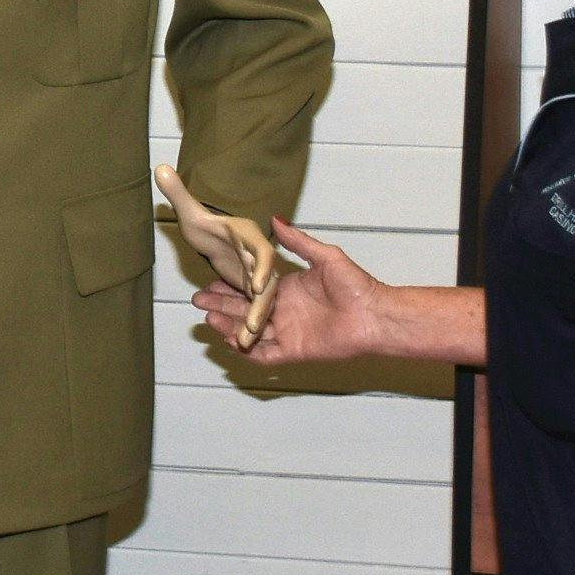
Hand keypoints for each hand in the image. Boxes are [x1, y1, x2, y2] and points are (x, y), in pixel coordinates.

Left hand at [154, 165, 277, 342]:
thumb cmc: (203, 223)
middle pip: (266, 281)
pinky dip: (244, 324)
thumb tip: (158, 168)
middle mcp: (258, 257)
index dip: (263, 266)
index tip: (258, 284)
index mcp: (249, 236)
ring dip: (253, 320)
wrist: (210, 237)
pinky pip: (250, 308)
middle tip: (255, 327)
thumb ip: (177, 193)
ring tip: (244, 342)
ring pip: (260, 300)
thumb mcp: (190, 212)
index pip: (263, 250)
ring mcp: (256, 275)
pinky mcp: (250, 290)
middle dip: (261, 304)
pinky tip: (237, 343)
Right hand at [194, 217, 387, 362]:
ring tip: (209, 317)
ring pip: (249, 332)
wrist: (375, 314)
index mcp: (288, 289)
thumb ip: (298, 241)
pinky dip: (247, 349)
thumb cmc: (357, 286)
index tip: (210, 279)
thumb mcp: (326, 256)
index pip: (251, 288)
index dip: (230, 286)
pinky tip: (230, 340)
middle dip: (220, 305)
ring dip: (228, 326)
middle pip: (243, 310)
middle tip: (198, 299)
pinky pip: (264, 354)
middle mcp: (284, 311)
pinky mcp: (294, 351)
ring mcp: (287, 332)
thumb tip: (275, 220)